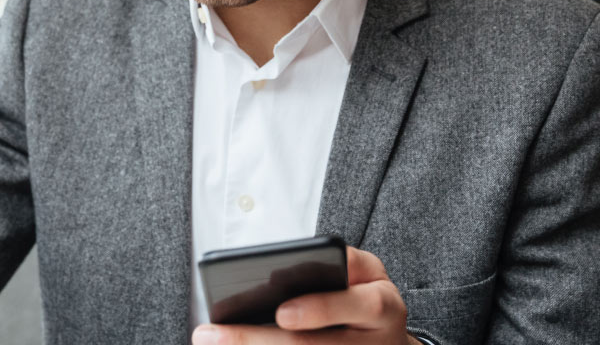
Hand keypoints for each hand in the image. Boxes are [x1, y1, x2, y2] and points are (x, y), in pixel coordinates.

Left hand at [192, 247, 416, 344]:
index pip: (357, 305)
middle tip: (214, 335)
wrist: (387, 339)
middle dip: (258, 339)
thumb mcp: (366, 271)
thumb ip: (342, 262)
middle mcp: (373, 341)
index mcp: (382, 304)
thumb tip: (285, 272)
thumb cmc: (365, 293)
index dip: (319, 310)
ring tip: (212, 341)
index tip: (281, 313)